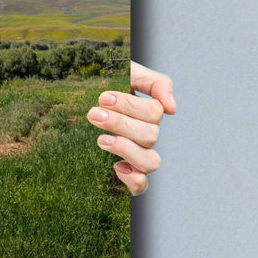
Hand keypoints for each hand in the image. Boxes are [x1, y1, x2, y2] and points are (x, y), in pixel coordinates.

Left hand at [88, 61, 175, 195]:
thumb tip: (172, 109)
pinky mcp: (127, 171)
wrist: (85, 93)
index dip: (129, 106)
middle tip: (94, 113)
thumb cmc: (109, 83)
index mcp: (150, 112)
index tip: (103, 98)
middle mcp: (147, 135)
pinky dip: (133, 180)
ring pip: (151, 162)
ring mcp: (138, 154)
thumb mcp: (130, 72)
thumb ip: (156, 82)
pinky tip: (116, 166)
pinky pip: (141, 186)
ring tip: (101, 139)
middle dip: (120, 124)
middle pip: (150, 136)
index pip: (154, 113)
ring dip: (126, 149)